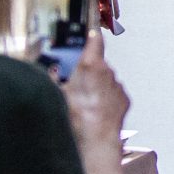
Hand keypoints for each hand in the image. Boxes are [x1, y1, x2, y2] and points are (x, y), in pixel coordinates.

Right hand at [64, 26, 129, 155]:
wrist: (95, 140)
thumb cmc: (77, 119)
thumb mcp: (56, 94)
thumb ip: (54, 78)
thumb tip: (50, 73)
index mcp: (90, 65)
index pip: (95, 41)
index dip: (92, 37)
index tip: (91, 34)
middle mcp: (107, 72)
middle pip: (97, 65)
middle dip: (88, 72)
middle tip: (75, 86)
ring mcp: (117, 86)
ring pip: (105, 80)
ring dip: (97, 88)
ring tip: (84, 104)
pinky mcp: (123, 99)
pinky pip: (113, 94)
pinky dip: (105, 99)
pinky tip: (94, 111)